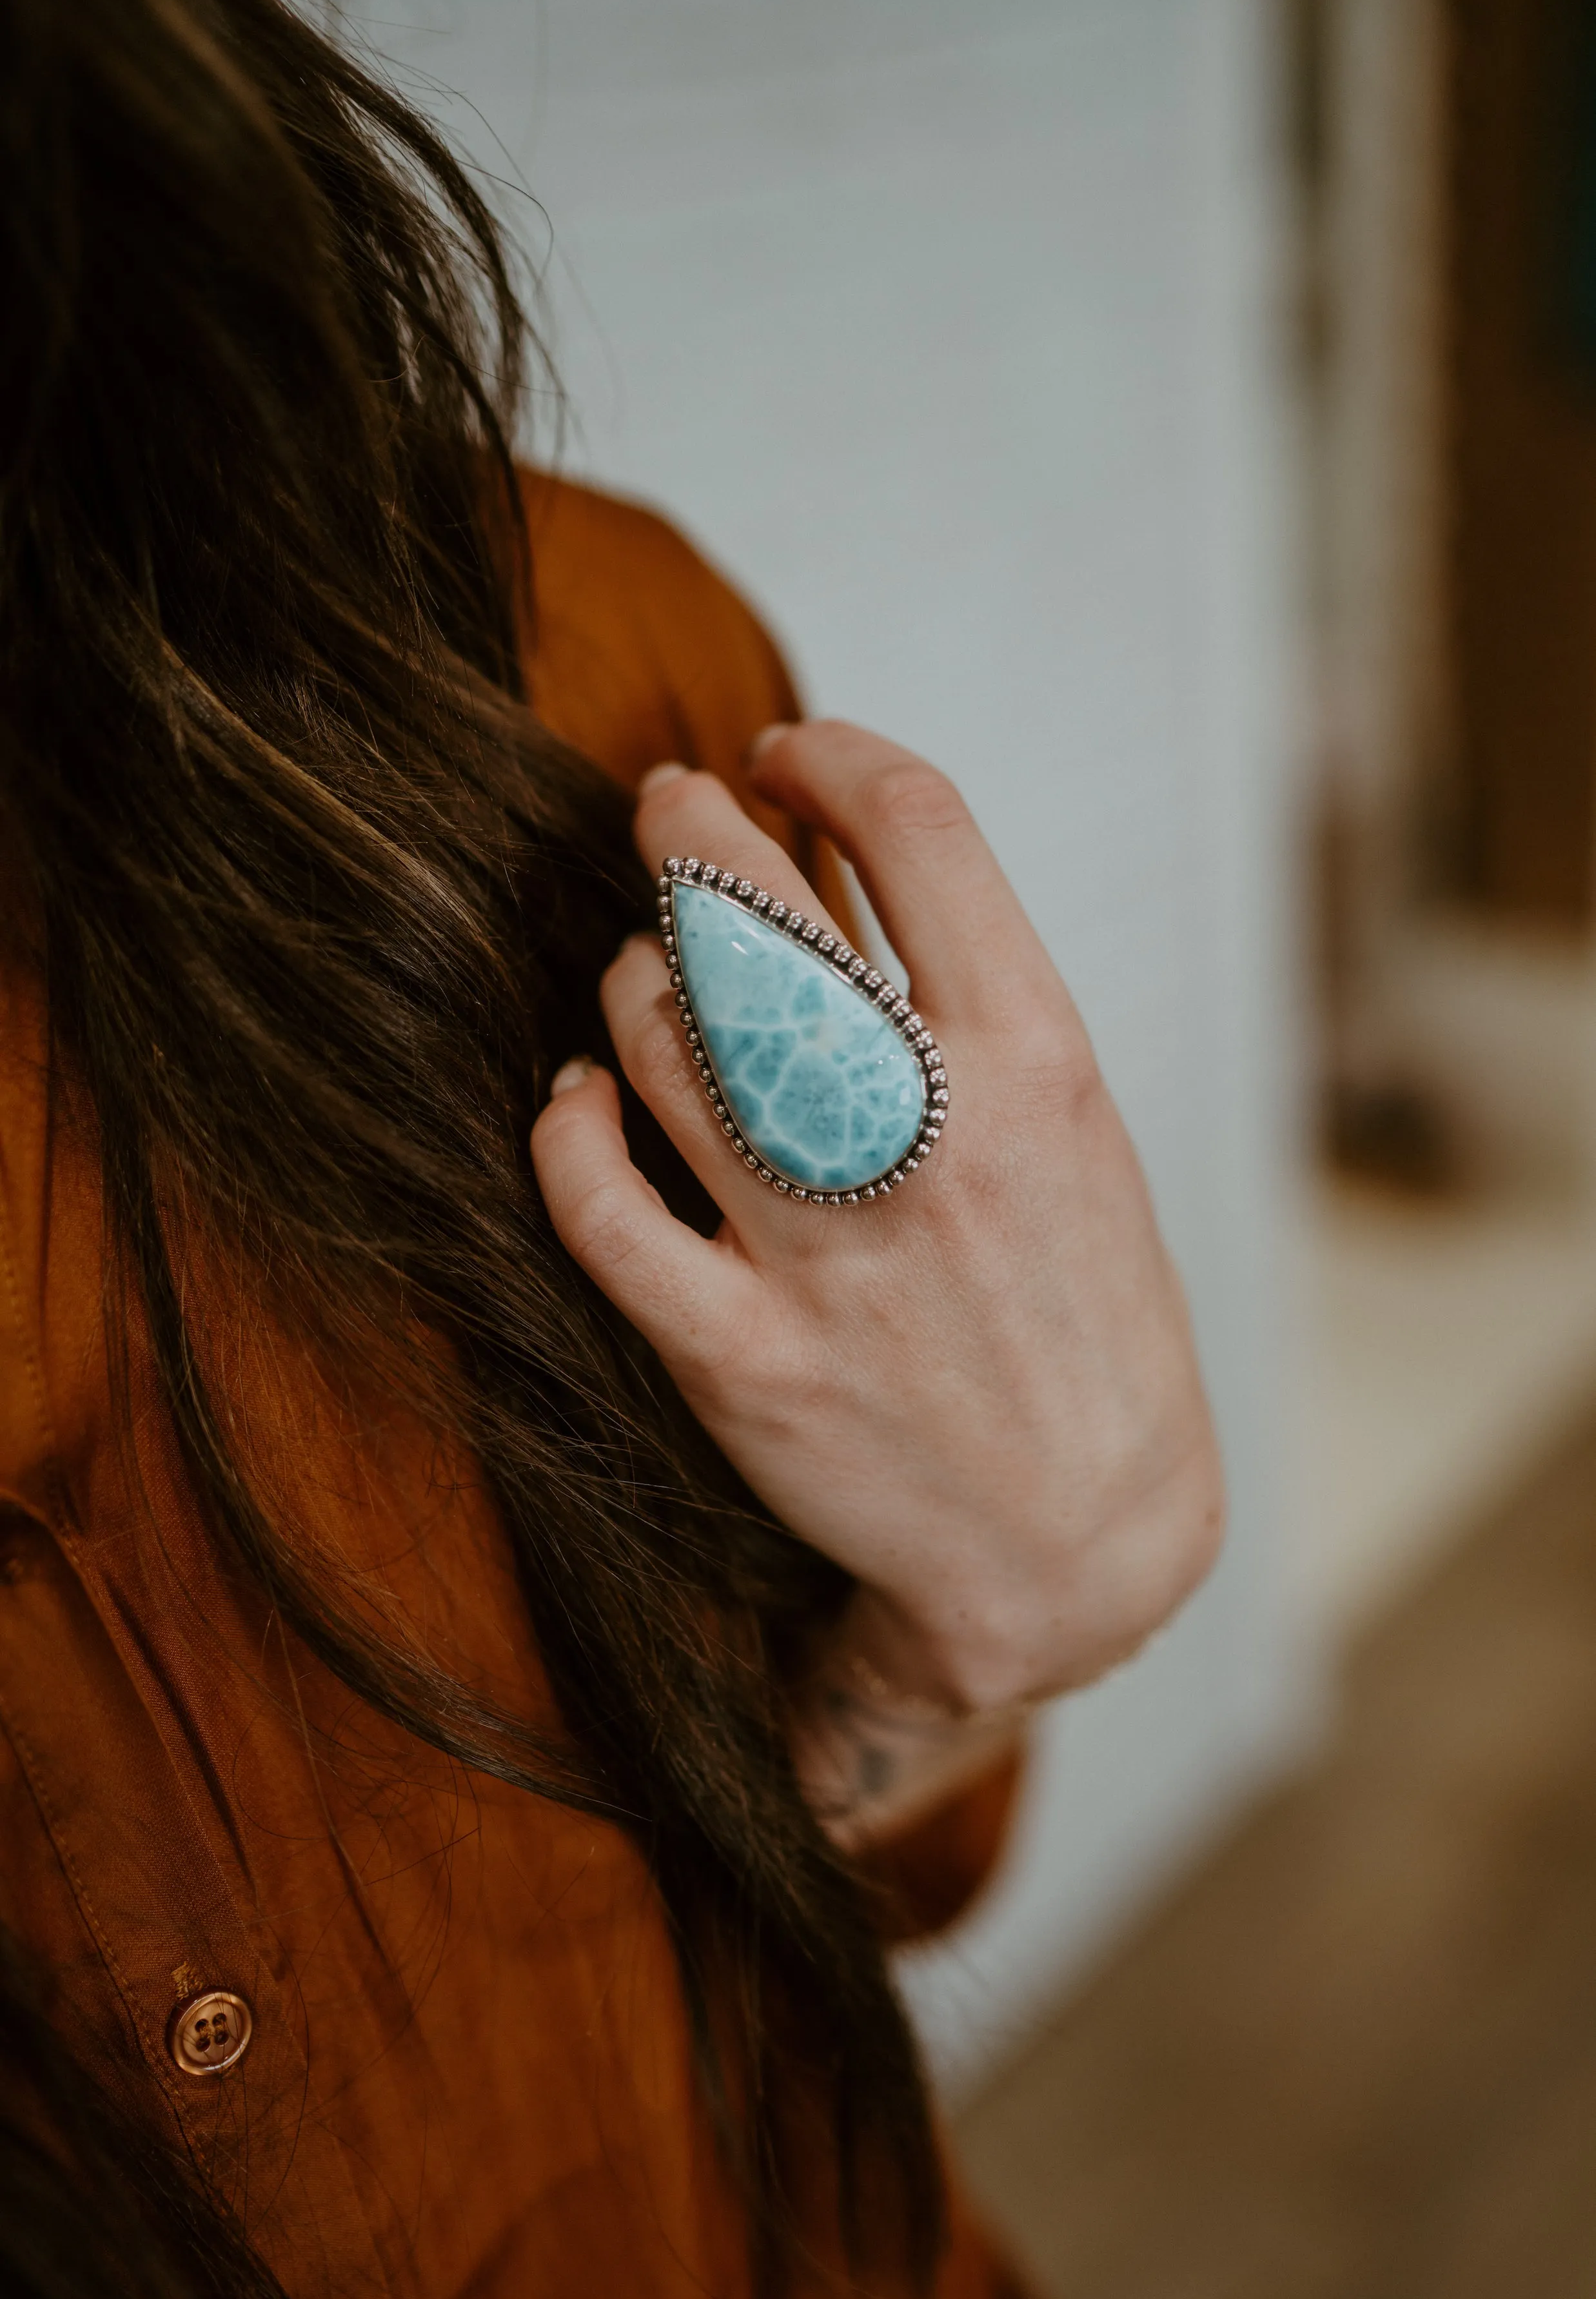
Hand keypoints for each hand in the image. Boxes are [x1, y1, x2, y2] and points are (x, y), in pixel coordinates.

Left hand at [531, 721, 1222, 1721]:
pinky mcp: (738, 1353)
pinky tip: (575, 1096)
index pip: (918, 825)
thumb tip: (847, 863)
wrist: (1076, 1542)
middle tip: (666, 806)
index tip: (785, 755)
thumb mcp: (1075, 1135)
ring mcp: (820, 1247)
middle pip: (758, 910)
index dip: (829, 755)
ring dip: (635, 974)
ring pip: (661, 1036)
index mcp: (1036, 1062)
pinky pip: (598, 1208)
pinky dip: (567, 1128)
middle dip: (690, 825)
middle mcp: (924, 1137)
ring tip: (648, 969)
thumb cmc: (1084, 1321)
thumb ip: (969, 1004)